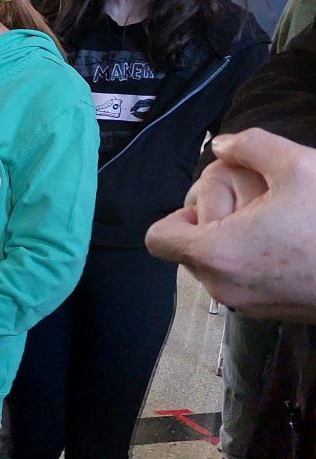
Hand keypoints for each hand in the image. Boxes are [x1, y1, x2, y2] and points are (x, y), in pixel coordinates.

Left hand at [147, 129, 315, 320]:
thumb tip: (221, 143)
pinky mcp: (271, 314)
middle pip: (188, 251)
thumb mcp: (299, 165)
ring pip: (216, 268)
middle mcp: (222, 286)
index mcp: (215, 254)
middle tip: (251, 204)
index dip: (178, 214)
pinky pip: (243, 283)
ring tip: (274, 222)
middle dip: (210, 224)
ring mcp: (247, 306)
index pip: (158, 238)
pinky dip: (254, 262)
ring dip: (233, 243)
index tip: (212, 202)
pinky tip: (290, 242)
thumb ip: (250, 144)